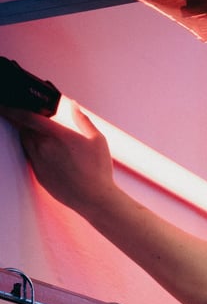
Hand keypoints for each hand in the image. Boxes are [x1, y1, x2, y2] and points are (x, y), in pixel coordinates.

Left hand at [0, 101, 115, 214]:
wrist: (95, 199)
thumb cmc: (99, 170)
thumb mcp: (97, 140)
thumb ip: (83, 120)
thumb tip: (74, 105)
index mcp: (56, 134)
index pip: (26, 116)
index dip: (13, 108)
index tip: (5, 104)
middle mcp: (43, 147)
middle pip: (24, 128)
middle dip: (24, 122)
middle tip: (29, 118)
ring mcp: (39, 163)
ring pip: (26, 143)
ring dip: (29, 136)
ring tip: (41, 135)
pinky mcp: (39, 176)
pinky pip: (31, 158)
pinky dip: (34, 151)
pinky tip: (48, 154)